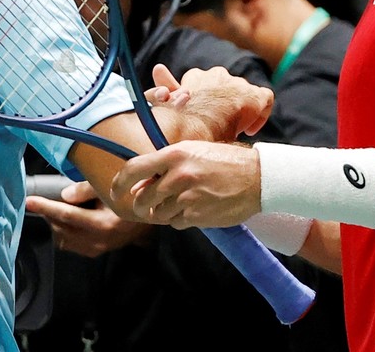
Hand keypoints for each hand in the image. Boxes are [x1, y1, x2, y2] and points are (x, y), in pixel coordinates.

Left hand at [25, 181, 151, 256]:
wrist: (145, 221)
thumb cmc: (127, 200)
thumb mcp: (111, 190)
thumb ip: (87, 190)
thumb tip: (63, 196)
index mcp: (103, 224)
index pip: (67, 215)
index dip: (46, 207)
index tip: (29, 201)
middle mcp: (97, 241)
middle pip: (61, 227)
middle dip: (50, 213)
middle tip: (50, 199)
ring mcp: (95, 249)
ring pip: (62, 237)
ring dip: (56, 223)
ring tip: (63, 209)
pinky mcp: (93, 253)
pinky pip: (68, 244)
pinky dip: (63, 231)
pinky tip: (71, 220)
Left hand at [111, 140, 260, 229]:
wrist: (259, 178)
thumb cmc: (225, 161)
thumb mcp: (194, 151)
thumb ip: (166, 164)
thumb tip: (140, 184)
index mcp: (175, 154)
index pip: (134, 169)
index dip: (119, 183)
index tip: (115, 191)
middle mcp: (178, 175)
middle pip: (143, 199)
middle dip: (142, 206)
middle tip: (149, 205)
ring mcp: (188, 197)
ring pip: (159, 213)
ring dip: (165, 212)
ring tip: (182, 202)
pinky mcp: (198, 215)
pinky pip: (177, 223)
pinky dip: (182, 219)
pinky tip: (196, 208)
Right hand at [149, 65, 273, 143]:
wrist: (200, 125)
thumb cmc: (180, 119)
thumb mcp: (171, 104)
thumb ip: (166, 88)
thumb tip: (158, 68)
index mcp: (196, 77)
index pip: (201, 81)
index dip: (204, 96)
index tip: (207, 113)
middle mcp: (217, 74)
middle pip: (223, 88)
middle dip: (222, 103)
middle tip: (220, 122)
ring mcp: (237, 84)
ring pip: (242, 93)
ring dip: (238, 108)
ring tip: (233, 128)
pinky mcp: (254, 95)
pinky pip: (264, 99)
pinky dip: (260, 113)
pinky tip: (249, 129)